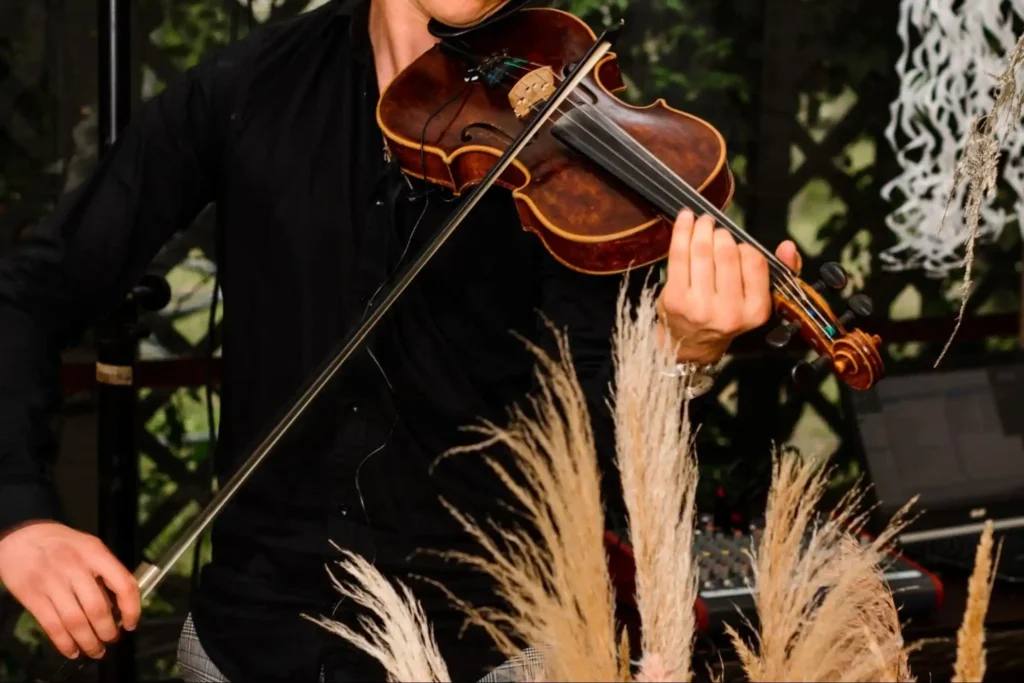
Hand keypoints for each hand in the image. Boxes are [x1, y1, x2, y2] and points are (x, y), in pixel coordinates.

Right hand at [0, 521, 139, 659]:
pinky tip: (72, 649)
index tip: (131, 623)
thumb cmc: (61, 542)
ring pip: (75, 621)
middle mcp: (75, 568)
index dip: (131, 608)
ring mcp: (52, 583)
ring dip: (88, 641)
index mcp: (95, 553)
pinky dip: (64, 643)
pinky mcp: (33, 597)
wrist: (22, 538)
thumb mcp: (90, 546)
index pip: (123, 583)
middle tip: (112, 640)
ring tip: (95, 650)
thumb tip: (120, 602)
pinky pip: (52, 626)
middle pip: (98, 608)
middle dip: (108, 631)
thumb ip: (105, 570)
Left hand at [657, 209, 801, 363]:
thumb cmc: (725, 314)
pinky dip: (682, 231)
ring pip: (702, 251)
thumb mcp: (756, 300)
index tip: (736, 245)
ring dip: (702, 228)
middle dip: (721, 233)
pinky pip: (679, 255)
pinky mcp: (675, 299)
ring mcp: (700, 306)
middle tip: (715, 230)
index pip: (754, 261)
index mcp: (755, 311)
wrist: (691, 343)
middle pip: (727, 252)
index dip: (744, 246)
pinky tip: (685, 218)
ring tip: (702, 222)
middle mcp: (729, 311)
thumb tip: (787, 246)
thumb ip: (778, 271)